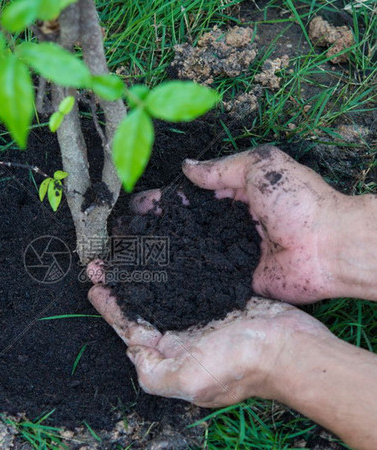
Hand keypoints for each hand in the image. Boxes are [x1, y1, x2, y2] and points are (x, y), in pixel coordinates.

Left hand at [87, 275, 331, 406]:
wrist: (292, 349)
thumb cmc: (242, 365)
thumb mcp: (190, 380)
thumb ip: (153, 372)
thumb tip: (131, 350)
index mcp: (171, 356)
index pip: (131, 329)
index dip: (111, 308)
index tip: (94, 284)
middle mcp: (182, 337)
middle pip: (144, 308)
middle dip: (122, 286)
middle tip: (104, 261)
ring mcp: (201, 316)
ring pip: (163, 291)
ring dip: (144, 273)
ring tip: (127, 251)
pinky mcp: (219, 298)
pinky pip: (188, 280)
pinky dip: (173, 267)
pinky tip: (164, 251)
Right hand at [133, 146, 361, 303]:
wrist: (328, 248)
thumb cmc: (298, 202)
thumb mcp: (261, 167)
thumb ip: (221, 168)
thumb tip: (186, 167)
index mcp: (234, 194)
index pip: (189, 196)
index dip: (163, 200)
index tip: (136, 205)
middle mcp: (228, 224)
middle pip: (184, 225)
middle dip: (156, 227)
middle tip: (125, 233)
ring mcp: (230, 253)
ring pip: (189, 251)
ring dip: (162, 252)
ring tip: (131, 255)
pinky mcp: (235, 279)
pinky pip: (203, 276)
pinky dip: (181, 277)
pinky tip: (155, 279)